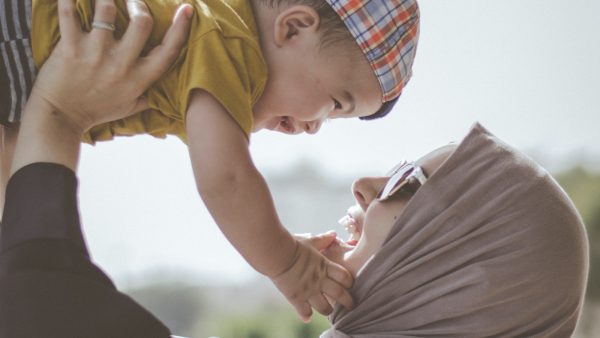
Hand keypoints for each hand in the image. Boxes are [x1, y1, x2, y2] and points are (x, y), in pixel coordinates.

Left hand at [31, 0, 192, 133]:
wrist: (61, 118)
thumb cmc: (96, 111)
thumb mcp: (130, 107)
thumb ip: (150, 95)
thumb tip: (168, 87)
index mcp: (139, 79)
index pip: (168, 50)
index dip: (181, 27)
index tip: (186, 8)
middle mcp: (120, 65)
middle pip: (142, 21)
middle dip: (138, 3)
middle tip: (131, 0)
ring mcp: (94, 54)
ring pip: (106, 10)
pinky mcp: (69, 47)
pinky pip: (69, 14)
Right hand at [271, 232, 353, 321]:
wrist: (276, 253)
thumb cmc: (292, 244)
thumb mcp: (310, 240)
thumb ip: (323, 239)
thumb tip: (333, 234)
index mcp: (324, 266)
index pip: (345, 277)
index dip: (349, 282)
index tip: (349, 284)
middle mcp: (319, 280)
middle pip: (339, 294)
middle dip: (348, 301)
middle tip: (350, 305)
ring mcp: (308, 290)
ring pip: (325, 308)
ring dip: (328, 310)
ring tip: (329, 310)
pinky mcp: (296, 297)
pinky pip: (304, 311)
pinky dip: (306, 315)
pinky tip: (307, 317)